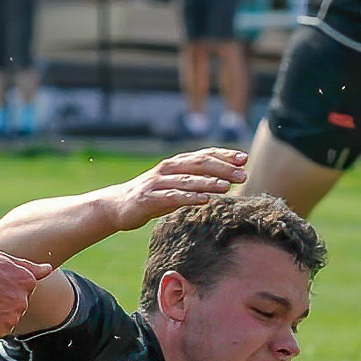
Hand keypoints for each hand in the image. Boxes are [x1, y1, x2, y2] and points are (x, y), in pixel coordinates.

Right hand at [110, 149, 247, 229]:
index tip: (244, 158)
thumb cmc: (152, 196)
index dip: (224, 155)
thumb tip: (227, 180)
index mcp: (175, 163)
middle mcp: (167, 168)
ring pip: (188, 180)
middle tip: (243, 174)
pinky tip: (205, 200)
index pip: (204, 154)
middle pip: (199, 164)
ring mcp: (157, 182)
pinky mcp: (149, 198)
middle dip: (223, 168)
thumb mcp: (176, 185)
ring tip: (229, 186)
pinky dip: (189, 197)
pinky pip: (172, 197)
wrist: (117, 206)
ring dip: (210, 182)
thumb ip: (196, 180)